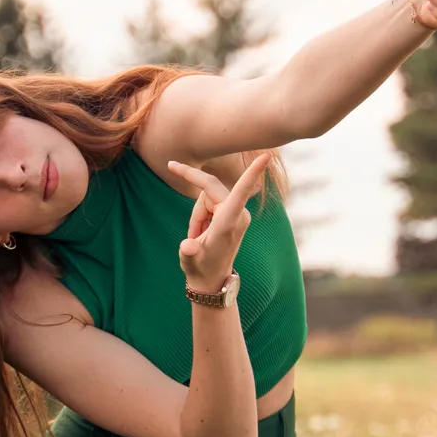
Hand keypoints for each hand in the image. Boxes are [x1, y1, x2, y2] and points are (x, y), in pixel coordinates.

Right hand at [166, 154, 270, 292]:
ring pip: (207, 195)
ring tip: (197, 235)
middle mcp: (237, 215)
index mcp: (229, 222)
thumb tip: (187, 246)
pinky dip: (201, 214)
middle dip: (193, 200)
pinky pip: (211, 201)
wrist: (211, 280)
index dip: (251, 173)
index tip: (266, 157)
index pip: (240, 192)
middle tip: (170, 165)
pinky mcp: (235, 213)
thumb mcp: (189, 261)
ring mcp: (238, 213)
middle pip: (209, 188)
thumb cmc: (200, 270)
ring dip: (197, 213)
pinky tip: (201, 232)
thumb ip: (188, 251)